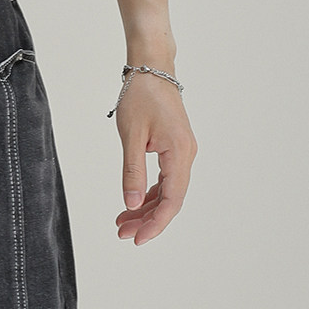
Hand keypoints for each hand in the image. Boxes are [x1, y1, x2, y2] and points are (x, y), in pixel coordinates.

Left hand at [113, 74, 196, 245]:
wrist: (151, 69)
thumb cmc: (141, 96)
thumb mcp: (131, 137)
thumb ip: (132, 172)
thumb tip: (130, 204)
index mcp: (179, 152)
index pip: (172, 199)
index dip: (156, 223)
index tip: (137, 239)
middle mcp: (186, 155)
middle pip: (171, 200)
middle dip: (147, 220)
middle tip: (122, 235)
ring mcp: (182, 152)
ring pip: (167, 192)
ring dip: (146, 209)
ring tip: (122, 224)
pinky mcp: (174, 149)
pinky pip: (165, 180)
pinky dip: (149, 194)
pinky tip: (132, 205)